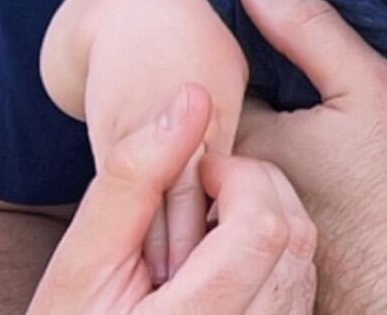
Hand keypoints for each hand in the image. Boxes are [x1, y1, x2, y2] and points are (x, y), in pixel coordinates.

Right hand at [30, 82, 316, 314]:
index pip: (260, 229)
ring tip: (209, 225)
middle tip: (207, 190)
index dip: (238, 176)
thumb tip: (193, 97)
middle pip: (292, 239)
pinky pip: (298, 289)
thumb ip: (135, 174)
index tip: (202, 170)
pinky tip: (225, 253)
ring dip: (267, 218)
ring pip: (303, 261)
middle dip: (257, 190)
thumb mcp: (82, 252)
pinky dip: (273, 255)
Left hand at [234, 0, 386, 312]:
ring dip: (266, 144)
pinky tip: (327, 181)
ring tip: (319, 139)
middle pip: (224, 126)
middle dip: (250, 99)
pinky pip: (264, 203)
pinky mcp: (278, 257)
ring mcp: (253, 229)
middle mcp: (233, 194)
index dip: (238, 52)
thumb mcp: (370, 86)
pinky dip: (282, 184)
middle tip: (300, 91)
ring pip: (246, 165)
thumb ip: (308, 28)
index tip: (268, 40)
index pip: (214, 81)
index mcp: (247, 142)